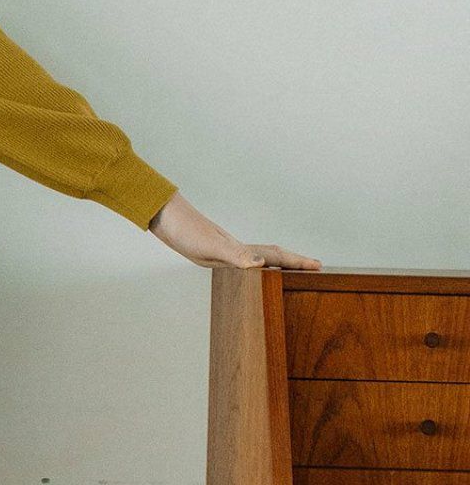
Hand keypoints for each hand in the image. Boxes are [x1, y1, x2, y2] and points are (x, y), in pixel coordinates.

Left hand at [146, 192, 321, 271]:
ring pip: (258, 257)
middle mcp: (236, 249)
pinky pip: (240, 260)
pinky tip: (248, 268)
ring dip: (276, 262)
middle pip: (272, 255)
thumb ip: (236, 255)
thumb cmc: (184, 230)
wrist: (164, 216)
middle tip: (315, 268)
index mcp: (240, 249)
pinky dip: (251, 264)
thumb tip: (261, 264)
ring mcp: (225, 249)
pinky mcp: (212, 251)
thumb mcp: (210, 247)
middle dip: (294, 262)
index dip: (297, 262)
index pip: (276, 256)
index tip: (319, 266)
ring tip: (290, 269)